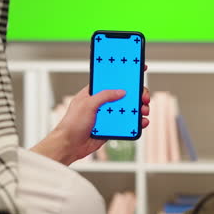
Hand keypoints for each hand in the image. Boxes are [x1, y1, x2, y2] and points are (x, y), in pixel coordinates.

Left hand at [31, 69, 149, 165]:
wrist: (70, 145)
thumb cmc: (72, 123)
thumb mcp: (88, 104)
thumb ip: (105, 96)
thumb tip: (121, 91)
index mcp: (94, 92)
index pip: (111, 79)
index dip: (124, 73)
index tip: (137, 68)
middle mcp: (102, 102)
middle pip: (124, 94)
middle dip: (137, 94)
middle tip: (143, 97)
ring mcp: (108, 114)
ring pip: (128, 109)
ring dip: (139, 108)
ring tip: (144, 110)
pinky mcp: (112, 127)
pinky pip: (127, 123)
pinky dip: (136, 123)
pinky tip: (142, 122)